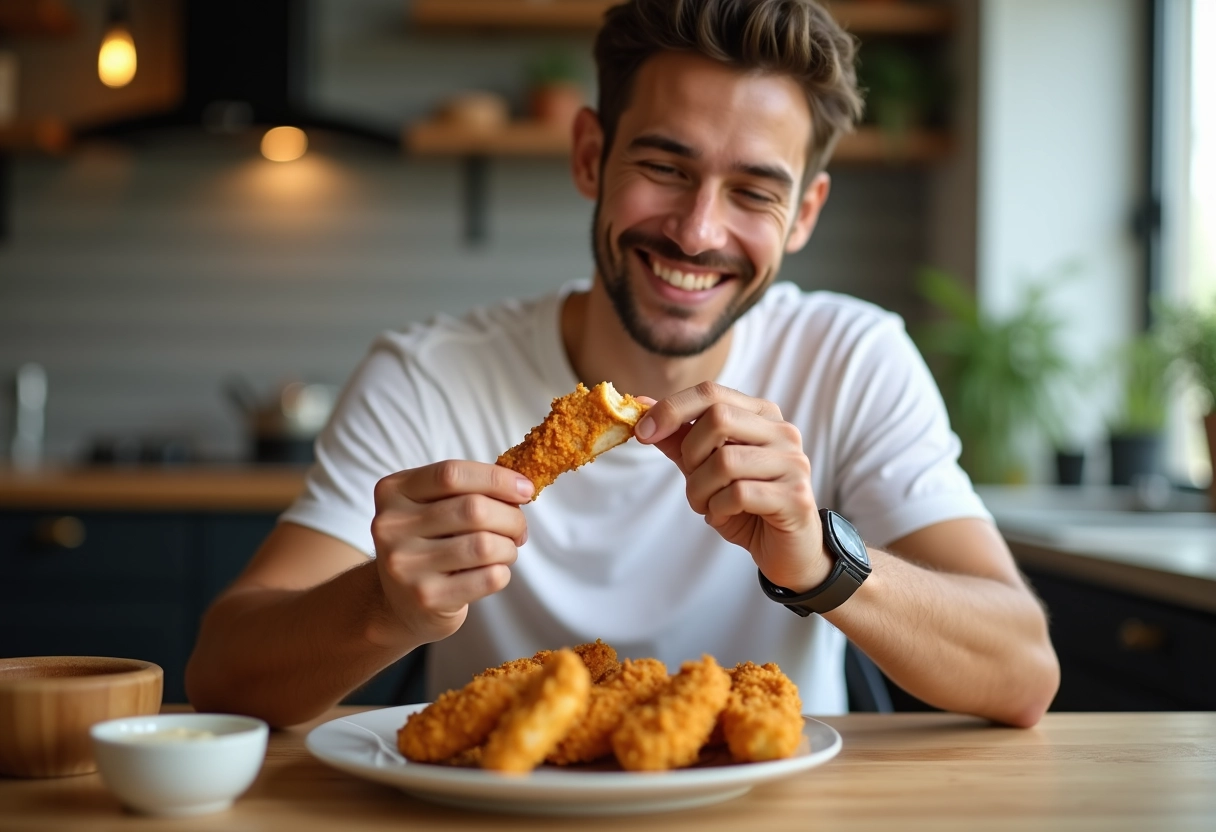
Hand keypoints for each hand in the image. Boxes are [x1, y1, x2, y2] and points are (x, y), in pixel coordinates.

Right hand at [370, 461, 532, 644]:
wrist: (398, 603)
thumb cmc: (429, 544)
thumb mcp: (433, 508)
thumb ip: (468, 490)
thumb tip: (521, 486)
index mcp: (393, 492)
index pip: (451, 474)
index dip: (496, 478)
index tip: (526, 488)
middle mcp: (391, 526)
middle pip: (473, 509)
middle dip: (511, 517)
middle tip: (519, 528)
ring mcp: (406, 565)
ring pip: (484, 545)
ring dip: (508, 547)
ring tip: (506, 550)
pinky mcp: (426, 597)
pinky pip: (488, 578)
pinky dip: (503, 572)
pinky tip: (492, 572)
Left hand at [634, 382, 830, 592]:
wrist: (786, 550)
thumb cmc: (746, 505)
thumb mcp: (705, 469)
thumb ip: (679, 438)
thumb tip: (643, 406)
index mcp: (761, 415)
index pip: (711, 393)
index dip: (671, 409)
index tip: (642, 432)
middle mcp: (782, 432)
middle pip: (718, 419)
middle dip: (691, 455)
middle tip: (693, 482)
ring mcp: (793, 463)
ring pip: (725, 461)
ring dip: (700, 490)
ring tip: (707, 506)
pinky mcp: (795, 496)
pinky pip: (739, 494)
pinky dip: (718, 509)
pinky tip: (724, 517)